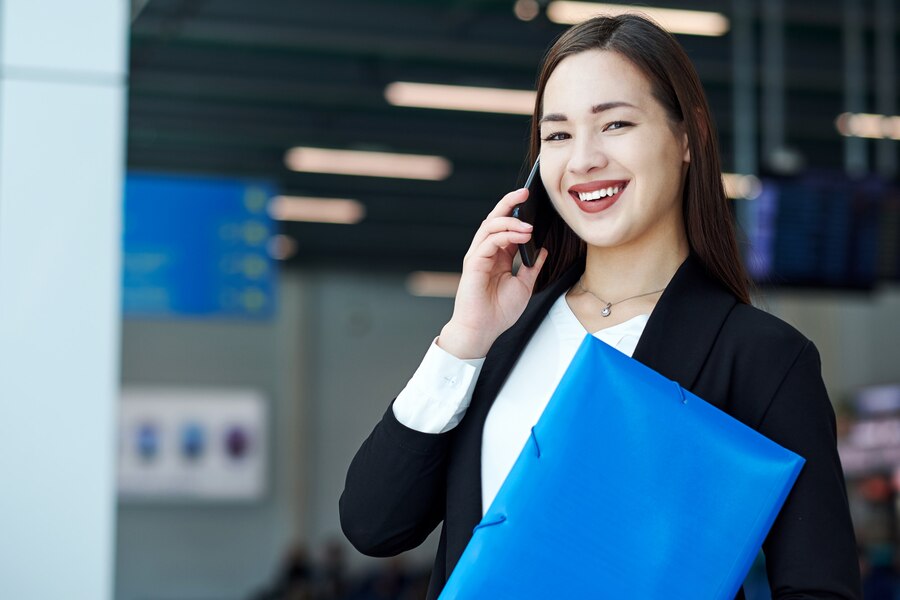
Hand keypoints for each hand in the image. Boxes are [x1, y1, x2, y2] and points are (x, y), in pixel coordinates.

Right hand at [438, 188, 548, 358]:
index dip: (518, 213)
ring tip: (529, 224)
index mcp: (497, 256)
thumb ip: (532, 267)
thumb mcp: (524, 286)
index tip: (533, 201)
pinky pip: (489, 241)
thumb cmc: (498, 312)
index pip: (506, 226)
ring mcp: (478, 256)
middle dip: (510, 204)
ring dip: (511, 220)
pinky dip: (506, 234)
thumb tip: (543, 249)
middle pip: (495, 219)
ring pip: (490, 225)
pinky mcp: (473, 263)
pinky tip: (521, 235)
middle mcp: (485, 252)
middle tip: (526, 193)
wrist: (482, 331)